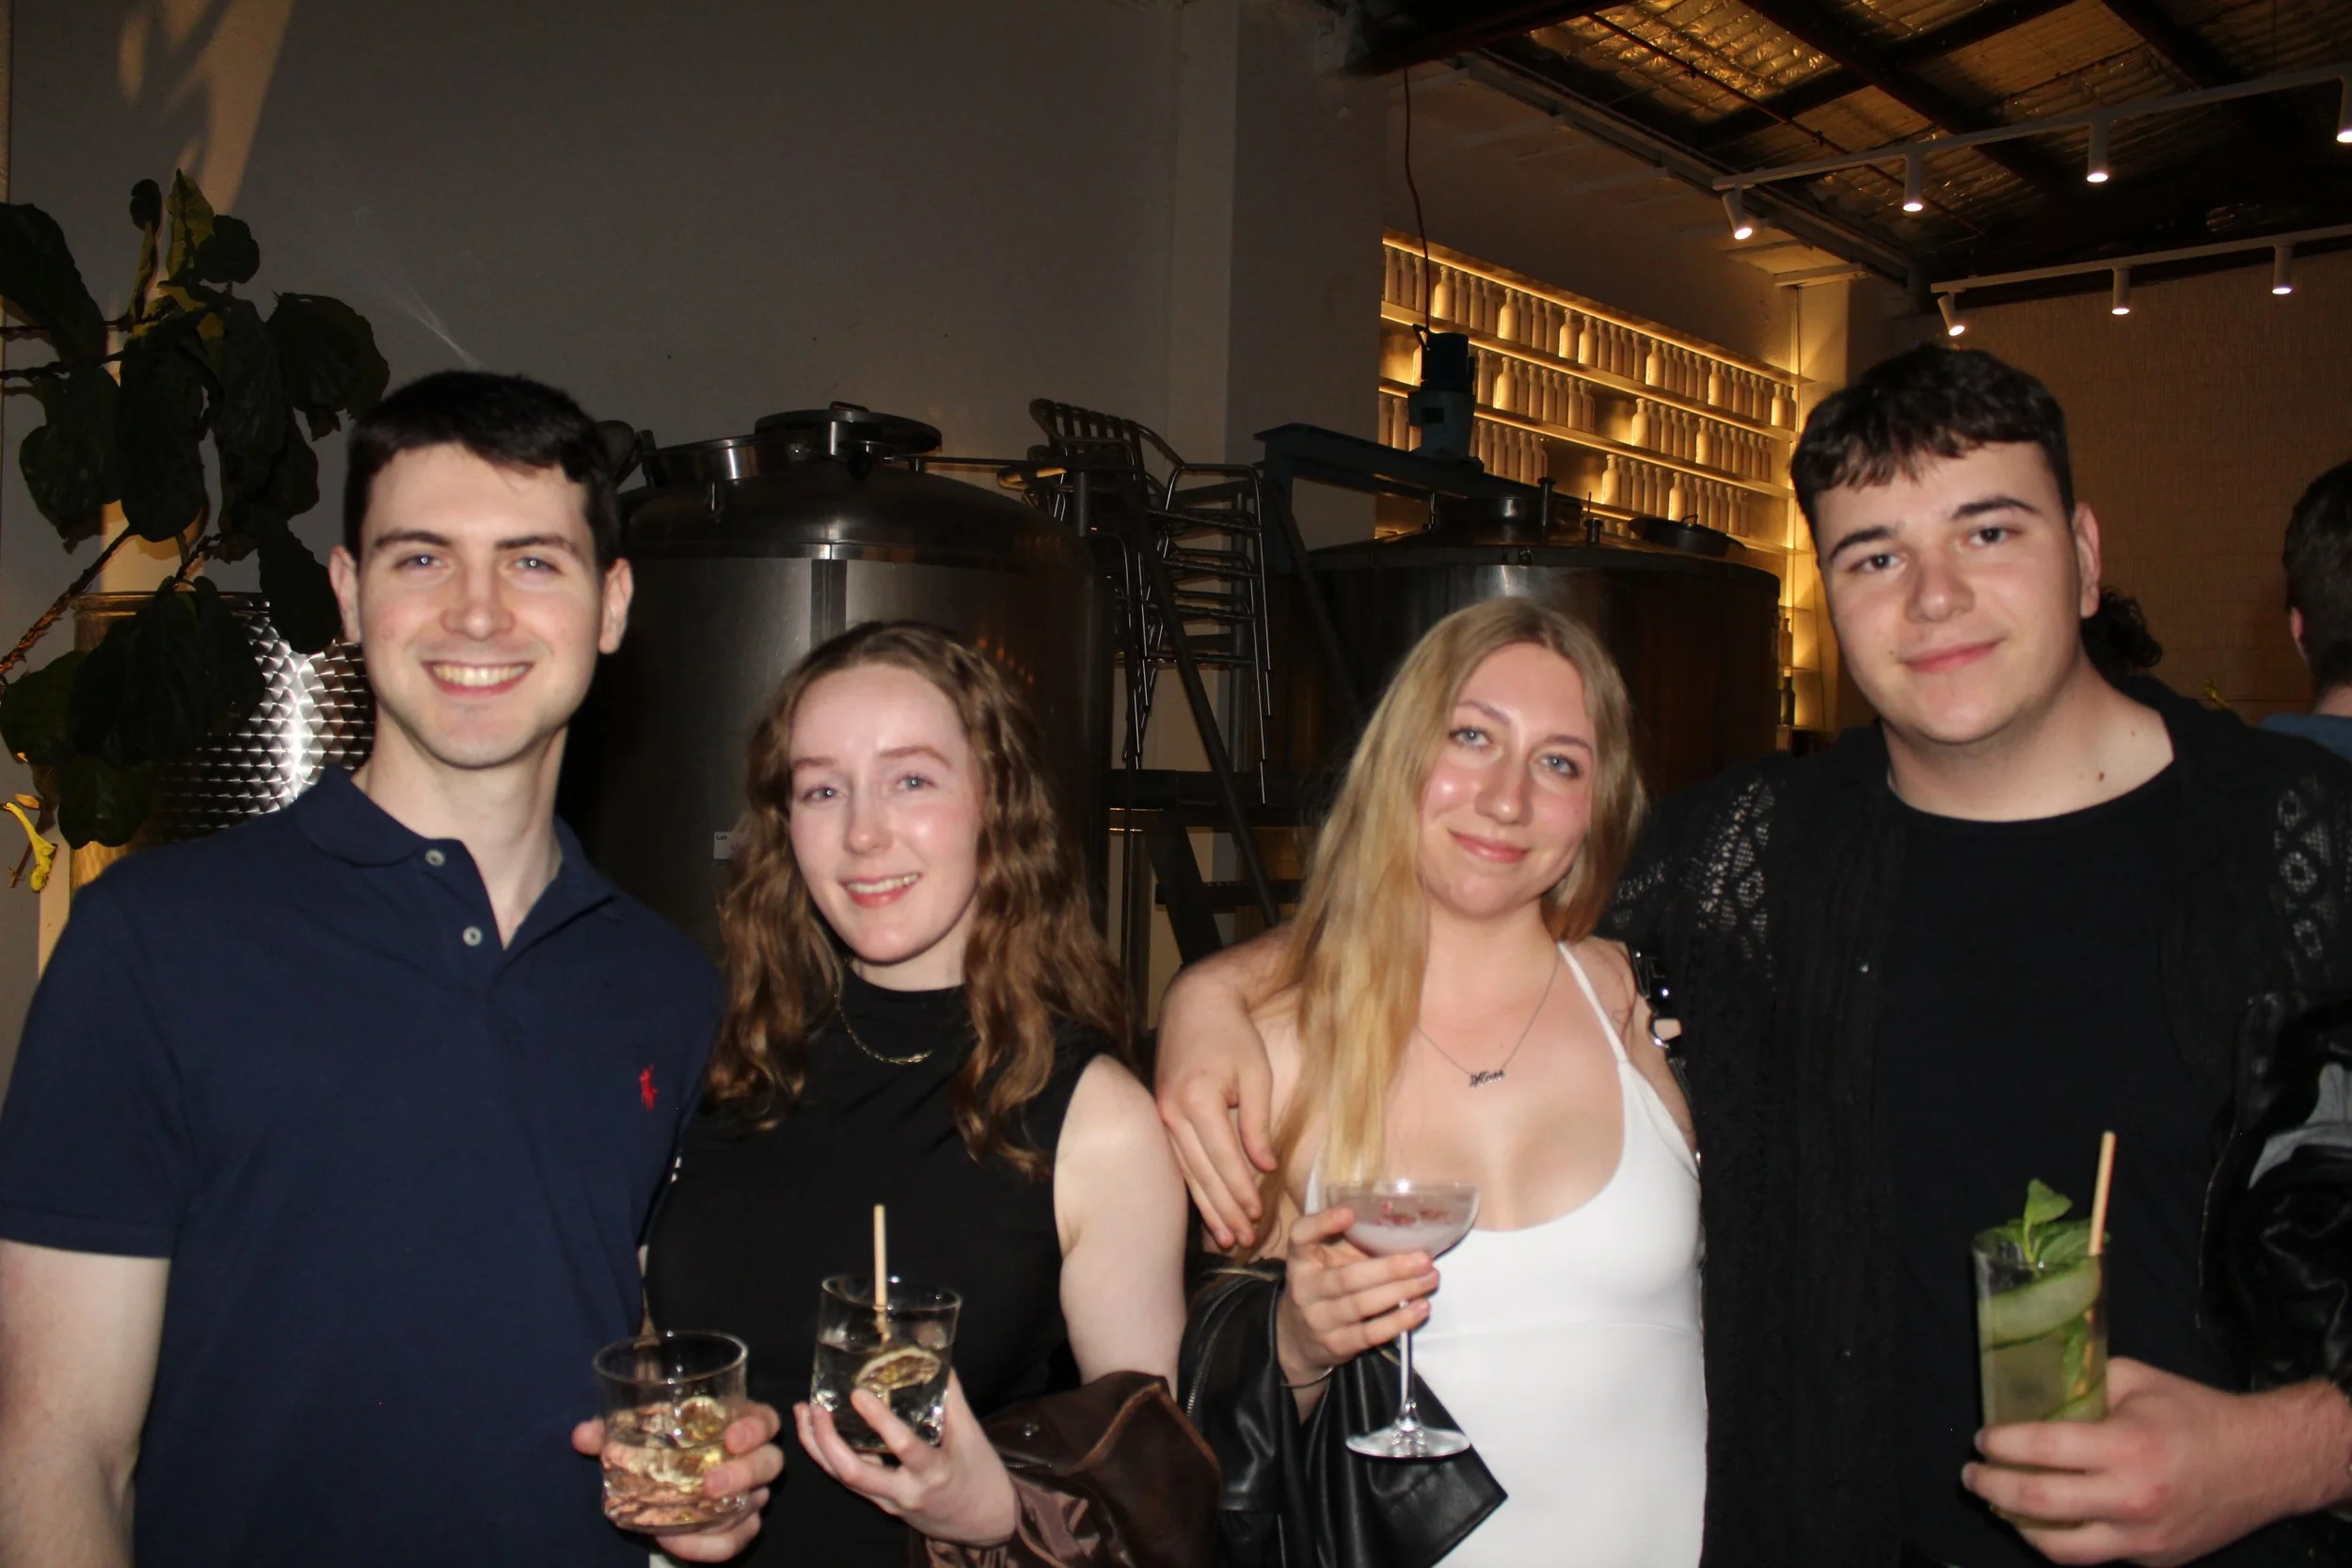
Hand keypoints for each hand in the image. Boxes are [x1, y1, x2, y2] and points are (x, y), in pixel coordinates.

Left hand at [571, 1401, 785, 1561]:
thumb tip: (583, 1435)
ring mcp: (749, 1494)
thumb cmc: (661, 1440)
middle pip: (770, 1464)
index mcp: (737, 1423)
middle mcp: (752, 1458)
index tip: (731, 1438)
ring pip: (756, 1505)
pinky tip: (677, 1544)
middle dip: (744, 1474)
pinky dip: (709, 1546)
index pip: (766, 1420)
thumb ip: (611, 1431)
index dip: (756, 1428)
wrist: (662, 1476)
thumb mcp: (637, 1431)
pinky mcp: (736, 1525)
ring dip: (729, 1517)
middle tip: (710, 1484)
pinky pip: (735, 1541)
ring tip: (690, 1521)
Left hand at [793, 1373, 1017, 1546]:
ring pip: (842, 1478)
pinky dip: (829, 1455)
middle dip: (826, 1441)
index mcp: (933, 1471)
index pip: (903, 1447)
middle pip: (853, 1473)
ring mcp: (889, 1501)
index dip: (879, 1420)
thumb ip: (952, 1396)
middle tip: (815, 1407)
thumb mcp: (972, 1435)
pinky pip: (849, 1480)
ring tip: (804, 1413)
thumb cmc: (980, 1474)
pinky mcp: (881, 1502)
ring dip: (817, 1447)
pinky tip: (817, 1432)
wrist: (983, 1521)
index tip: (858, 1394)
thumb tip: (937, 1358)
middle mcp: (905, 1491)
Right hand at [1153, 958, 1280, 1251]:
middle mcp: (1172, 1112)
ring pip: (1186, 1171)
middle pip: (1201, 1172)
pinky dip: (1192, 1184)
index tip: (1258, 1217)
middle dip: (1224, 1209)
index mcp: (1197, 1099)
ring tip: (1224, 1236)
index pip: (1224, 1158)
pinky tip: (1204, 1206)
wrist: (1194, 1003)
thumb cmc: (1232, 1035)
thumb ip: (1257, 1123)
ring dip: (1206, 1205)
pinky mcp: (1161, 1114)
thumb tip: (1264, 1167)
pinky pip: (1178, 1158)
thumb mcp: (1255, 1074)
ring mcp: (1161, 1114)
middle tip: (1242, 1241)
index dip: (1241, 1191)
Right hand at [1273, 1205, 1439, 1391]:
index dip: (1322, 1223)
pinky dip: (1398, 1321)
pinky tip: (1421, 1308)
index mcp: (1301, 1258)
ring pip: (1362, 1305)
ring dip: (1401, 1291)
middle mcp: (1304, 1288)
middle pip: (1347, 1278)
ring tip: (1430, 1279)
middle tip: (1424, 1259)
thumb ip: (1351, 1241)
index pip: (1301, 1235)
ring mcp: (1319, 1319)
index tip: (1350, 1212)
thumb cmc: (1324, 1284)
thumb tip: (1404, 1223)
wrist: (1298, 1337)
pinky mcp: (1336, 1344)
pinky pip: (1370, 1334)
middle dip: (1390, 1268)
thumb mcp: (1326, 1259)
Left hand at [1962, 1358, 2351, 1564]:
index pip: (2041, 1450)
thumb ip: (2083, 1383)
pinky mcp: (2153, 1561)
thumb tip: (2032, 1386)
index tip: (1981, 1439)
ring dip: (2017, 1525)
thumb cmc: (2197, 1414)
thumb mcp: (2137, 1380)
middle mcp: (2132, 1498)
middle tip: (1972, 1475)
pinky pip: (2093, 1556)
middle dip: (1992, 1489)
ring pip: (2059, 1549)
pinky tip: (2044, 1520)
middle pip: (2039, 1505)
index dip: (2000, 1445)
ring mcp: (2143, 1538)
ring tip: (1998, 1503)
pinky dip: (2060, 1540)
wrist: (2265, 1463)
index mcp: (2127, 1446)